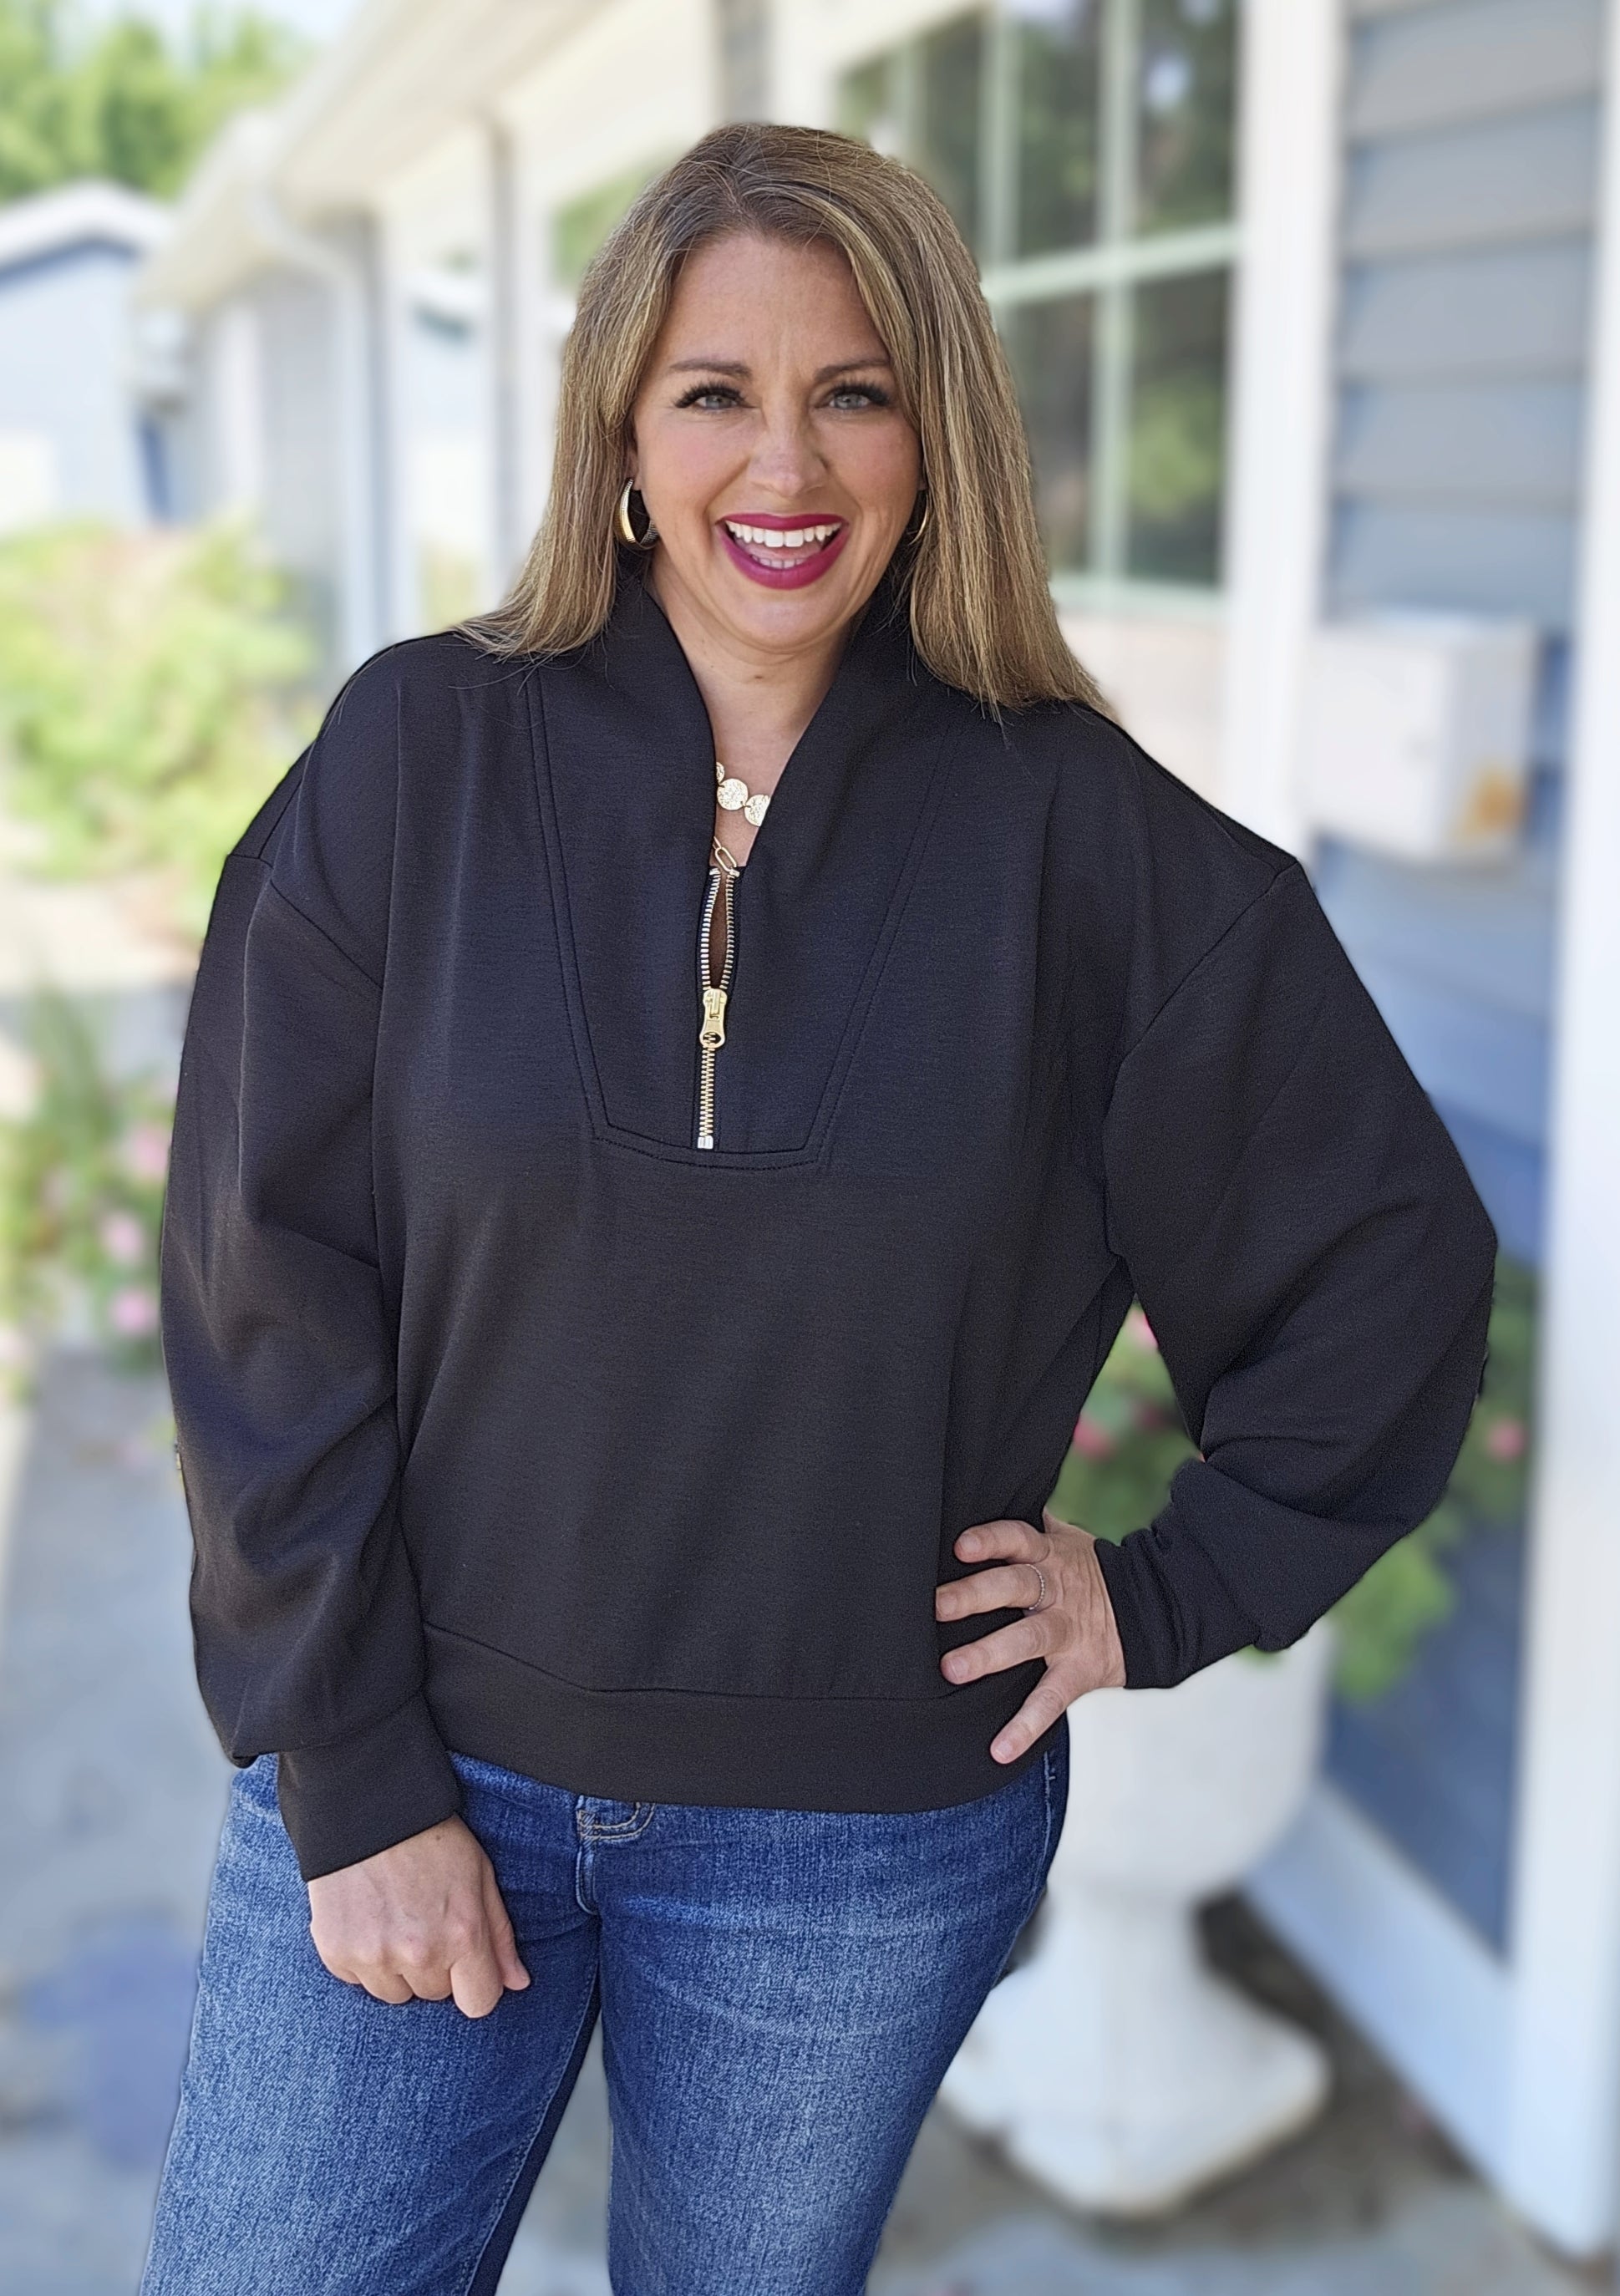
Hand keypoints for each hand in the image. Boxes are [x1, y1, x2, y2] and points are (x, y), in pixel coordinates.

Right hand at [307, 1813, 530, 2018]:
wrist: (366, 1807)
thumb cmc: (431, 1838)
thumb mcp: (479, 1874)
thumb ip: (499, 1935)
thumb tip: (517, 1983)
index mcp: (462, 1935)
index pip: (479, 2003)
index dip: (475, 1984)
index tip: (465, 1964)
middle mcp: (420, 1954)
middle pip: (435, 1996)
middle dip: (435, 1967)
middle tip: (423, 1921)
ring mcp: (374, 1957)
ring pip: (394, 1995)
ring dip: (396, 1968)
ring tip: (393, 1919)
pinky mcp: (337, 1953)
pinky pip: (357, 1980)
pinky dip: (362, 1959)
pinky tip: (367, 1919)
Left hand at [935, 1504, 1126, 1762]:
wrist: (1153, 1610)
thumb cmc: (1088, 1573)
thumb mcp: (1066, 1541)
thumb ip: (1029, 1525)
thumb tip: (984, 1483)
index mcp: (1050, 1556)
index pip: (1018, 1539)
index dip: (991, 1540)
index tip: (960, 1545)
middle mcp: (1056, 1591)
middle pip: (1015, 1586)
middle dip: (976, 1595)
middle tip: (936, 1607)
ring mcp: (1068, 1632)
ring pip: (1028, 1640)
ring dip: (989, 1655)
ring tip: (952, 1670)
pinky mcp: (1080, 1671)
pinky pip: (1051, 1700)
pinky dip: (1025, 1726)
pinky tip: (998, 1749)